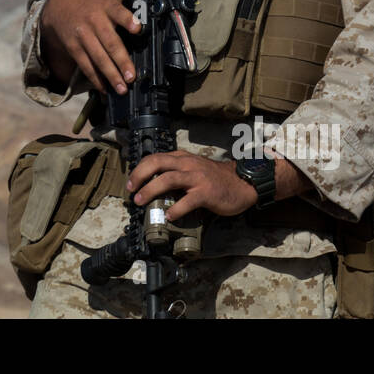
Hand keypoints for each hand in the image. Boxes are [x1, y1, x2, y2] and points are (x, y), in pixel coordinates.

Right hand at [39, 0, 140, 94]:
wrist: (60, 5)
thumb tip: (154, 2)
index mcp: (107, 5)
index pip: (118, 11)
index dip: (127, 19)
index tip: (137, 29)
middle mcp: (94, 20)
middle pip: (109, 42)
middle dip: (121, 60)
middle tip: (131, 76)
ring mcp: (83, 35)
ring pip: (98, 57)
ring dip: (110, 75)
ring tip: (122, 89)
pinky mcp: (74, 47)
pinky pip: (85, 65)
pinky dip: (95, 79)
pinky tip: (105, 89)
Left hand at [126, 151, 257, 219]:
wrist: (242, 183)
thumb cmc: (215, 179)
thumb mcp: (193, 168)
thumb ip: (176, 172)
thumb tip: (154, 186)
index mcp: (182, 158)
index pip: (155, 158)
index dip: (139, 169)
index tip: (131, 182)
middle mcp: (187, 164)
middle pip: (157, 163)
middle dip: (139, 176)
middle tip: (131, 190)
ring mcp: (197, 178)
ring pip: (167, 179)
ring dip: (150, 191)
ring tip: (141, 201)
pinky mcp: (206, 193)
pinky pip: (187, 200)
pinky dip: (176, 209)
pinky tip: (169, 216)